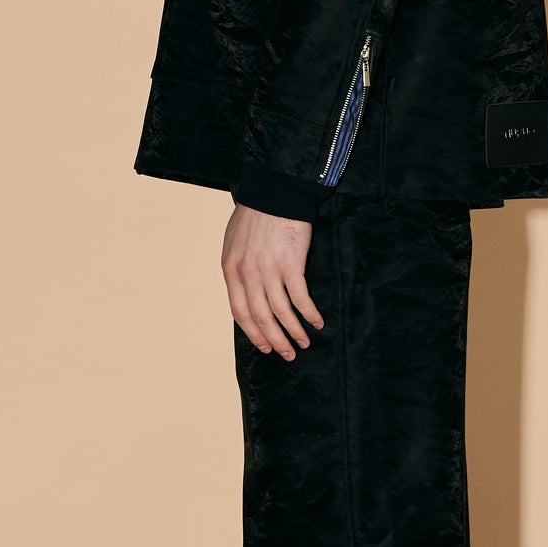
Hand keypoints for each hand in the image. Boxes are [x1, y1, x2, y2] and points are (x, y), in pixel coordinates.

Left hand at [221, 204, 324, 359]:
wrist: (274, 191)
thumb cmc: (256, 213)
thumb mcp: (234, 242)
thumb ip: (238, 266)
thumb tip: (245, 288)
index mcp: (231, 270)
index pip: (239, 312)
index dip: (253, 332)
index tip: (265, 345)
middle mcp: (247, 274)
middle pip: (260, 317)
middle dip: (275, 340)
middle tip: (287, 354)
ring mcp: (268, 271)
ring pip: (280, 312)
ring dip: (293, 332)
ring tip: (303, 344)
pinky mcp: (290, 264)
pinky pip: (300, 298)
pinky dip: (309, 314)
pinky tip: (317, 322)